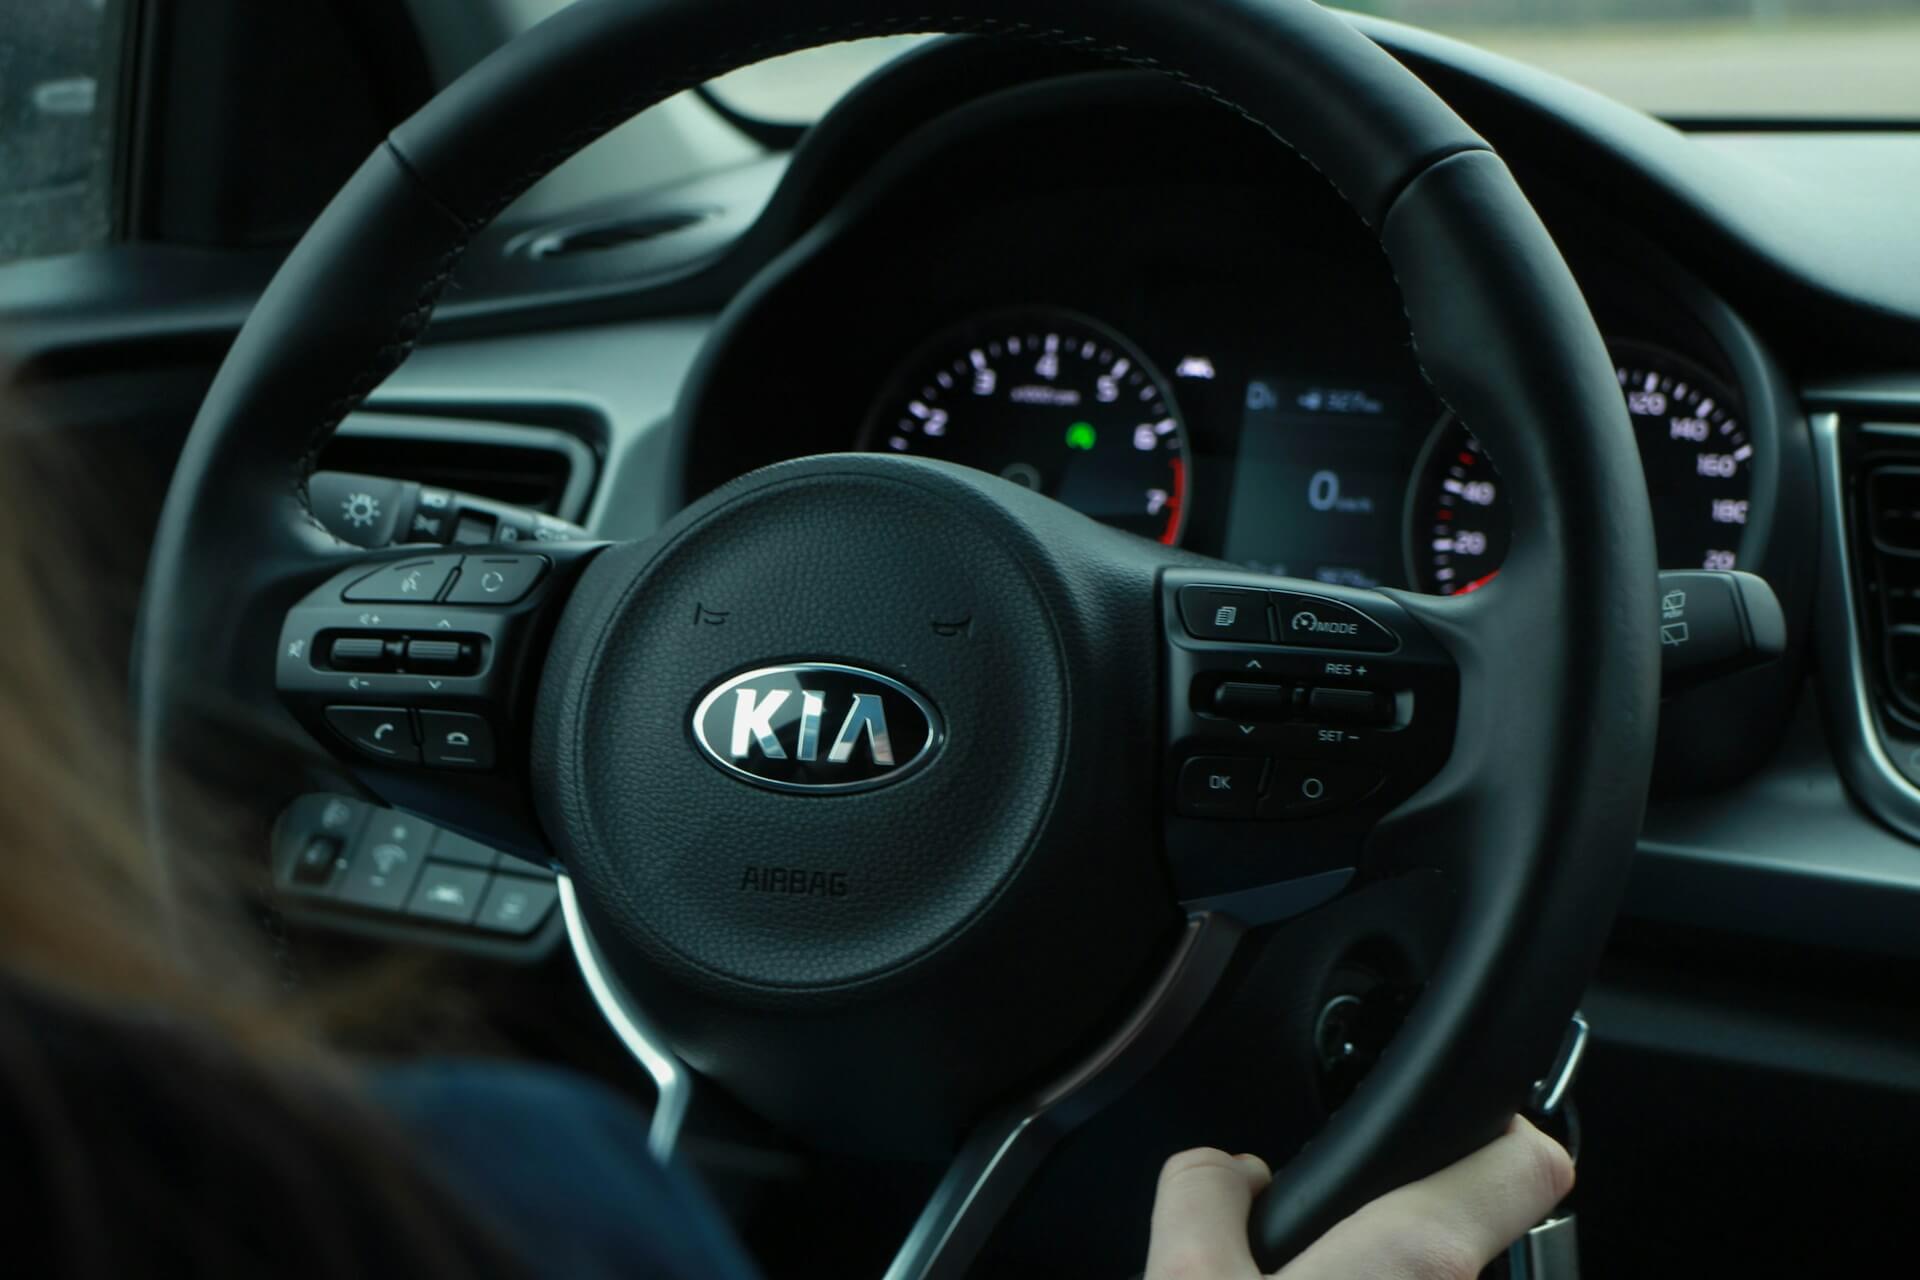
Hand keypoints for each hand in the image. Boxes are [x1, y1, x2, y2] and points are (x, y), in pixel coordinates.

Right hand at [1144, 1116, 1573, 1279]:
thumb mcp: (1185, 1279)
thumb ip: (1205, 1194)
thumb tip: (1229, 1172)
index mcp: (1415, 1262)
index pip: (1527, 1163)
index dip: (1496, 1126)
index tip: (1458, 1118)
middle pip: (1449, 1228)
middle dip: (1382, 1219)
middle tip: (1303, 1238)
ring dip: (1366, 1273)